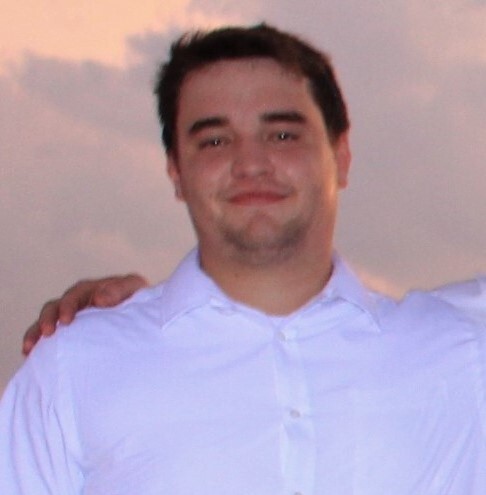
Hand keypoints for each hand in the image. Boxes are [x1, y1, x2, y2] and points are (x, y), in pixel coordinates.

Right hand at [22, 274, 148, 355]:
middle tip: (47, 333)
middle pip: (54, 308)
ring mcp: (71, 319)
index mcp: (90, 290)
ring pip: (46, 323)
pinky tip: (30, 357)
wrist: (142, 316)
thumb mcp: (133, 288)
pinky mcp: (69, 334)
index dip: (68, 306)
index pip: (74, 295)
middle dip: (48, 319)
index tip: (66, 320)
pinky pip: (49, 339)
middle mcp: (76, 303)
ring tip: (29, 348)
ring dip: (36, 333)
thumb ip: (119, 289)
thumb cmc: (137, 298)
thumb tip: (99, 299)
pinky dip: (38, 345)